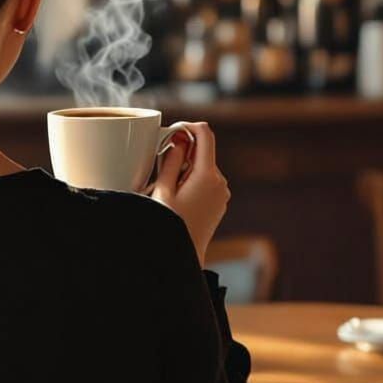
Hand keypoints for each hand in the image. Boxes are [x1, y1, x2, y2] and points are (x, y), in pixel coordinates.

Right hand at [151, 121, 229, 266]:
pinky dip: (191, 181)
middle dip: (181, 153)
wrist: (184, 256)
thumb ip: (171, 160)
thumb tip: (179, 140)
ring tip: (167, 190)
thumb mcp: (163, 190)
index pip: (205, 134)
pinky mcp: (219, 202)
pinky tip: (177, 198)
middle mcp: (220, 181)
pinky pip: (206, 181)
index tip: (172, 131)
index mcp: (207, 175)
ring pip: (202, 167)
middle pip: (202, 152)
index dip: (189, 126)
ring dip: (184, 169)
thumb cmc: (170, 225)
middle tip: (160, 170)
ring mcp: (222, 193)